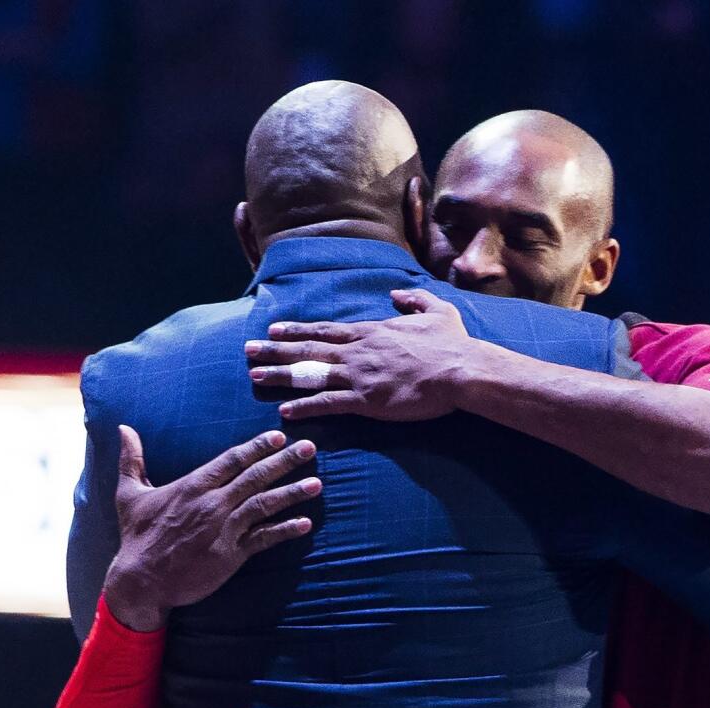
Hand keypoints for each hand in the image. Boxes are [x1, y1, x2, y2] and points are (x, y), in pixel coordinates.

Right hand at [102, 425, 320, 630]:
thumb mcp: (129, 494)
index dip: (257, 446)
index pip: (232, 460)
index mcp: (193, 486)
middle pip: (255, 477)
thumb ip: (131, 459)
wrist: (139, 581)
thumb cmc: (136, 536)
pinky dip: (285, 531)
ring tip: (317, 483)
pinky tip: (305, 523)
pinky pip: (263, 539)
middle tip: (310, 447)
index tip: (279, 436)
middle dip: (285, 461)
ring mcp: (224, 529)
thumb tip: (123, 427)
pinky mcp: (230, 555)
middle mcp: (212, 503)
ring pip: (264, 505)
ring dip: (292, 493)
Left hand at [245, 288, 478, 420]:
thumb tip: (396, 293)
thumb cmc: (452, 344)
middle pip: (308, 349)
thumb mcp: (437, 311)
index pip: (325, 330)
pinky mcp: (367, 401)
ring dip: (280, 376)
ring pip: (310, 374)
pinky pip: (327, 404)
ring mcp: (360, 376)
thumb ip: (413, 300)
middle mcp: (358, 351)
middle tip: (248, 351)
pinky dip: (304, 407)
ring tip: (254, 377)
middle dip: (275, 350)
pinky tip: (284, 410)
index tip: (274, 329)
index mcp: (372, 332)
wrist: (461, 370)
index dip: (297, 330)